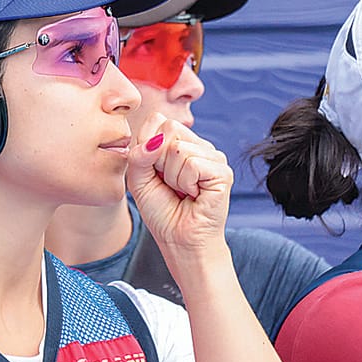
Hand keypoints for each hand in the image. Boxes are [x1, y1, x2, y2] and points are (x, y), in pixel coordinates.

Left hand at [125, 116, 231, 258]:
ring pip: (179, 148)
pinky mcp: (223, 171)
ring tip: (182, 191)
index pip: (158, 120)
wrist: (179, 240)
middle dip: (159, 161)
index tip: (153, 172)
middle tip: (169, 183)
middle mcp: (199, 145)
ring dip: (172, 177)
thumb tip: (156, 140)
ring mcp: (214, 156)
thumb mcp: (139, 178)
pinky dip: (185, 183)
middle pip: (169, 129)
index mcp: (180, 142)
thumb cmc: (162, 211)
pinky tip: (194, 195)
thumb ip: (139, 154)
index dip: (147, 147)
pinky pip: (192, 164)